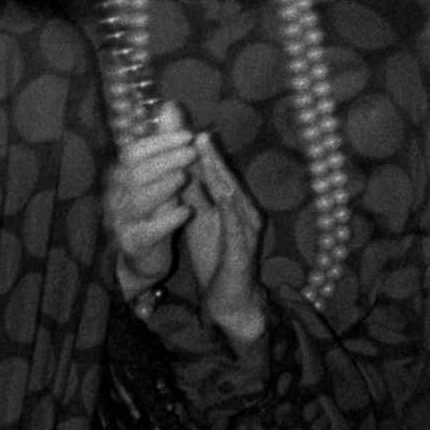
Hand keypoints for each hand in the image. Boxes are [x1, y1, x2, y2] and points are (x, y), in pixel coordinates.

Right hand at [105, 103, 196, 303]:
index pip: (134, 152)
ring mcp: (121, 221)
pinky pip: (146, 232)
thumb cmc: (156, 210)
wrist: (146, 257)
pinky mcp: (132, 244)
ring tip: (184, 178)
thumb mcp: (163, 175)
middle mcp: (118, 196)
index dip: (160, 142)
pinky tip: (185, 211)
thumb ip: (165, 143)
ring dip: (162, 187)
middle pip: (135, 173)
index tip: (189, 135)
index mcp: (124, 177)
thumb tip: (170, 105)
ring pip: (137, 201)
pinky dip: (166, 221)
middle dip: (165, 160)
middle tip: (192, 152)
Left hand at [180, 133, 268, 346]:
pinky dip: (228, 208)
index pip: (217, 174)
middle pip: (227, 179)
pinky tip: (221, 194)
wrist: (231, 298)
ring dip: (221, 174)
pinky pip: (235, 226)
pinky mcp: (244, 250)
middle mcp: (244, 212)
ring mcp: (247, 231)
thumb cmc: (217, 258)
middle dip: (212, 156)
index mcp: (232, 205)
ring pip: (233, 196)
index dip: (203, 153)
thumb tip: (182, 168)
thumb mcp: (200, 221)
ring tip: (208, 156)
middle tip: (198, 133)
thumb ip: (194, 196)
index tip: (186, 131)